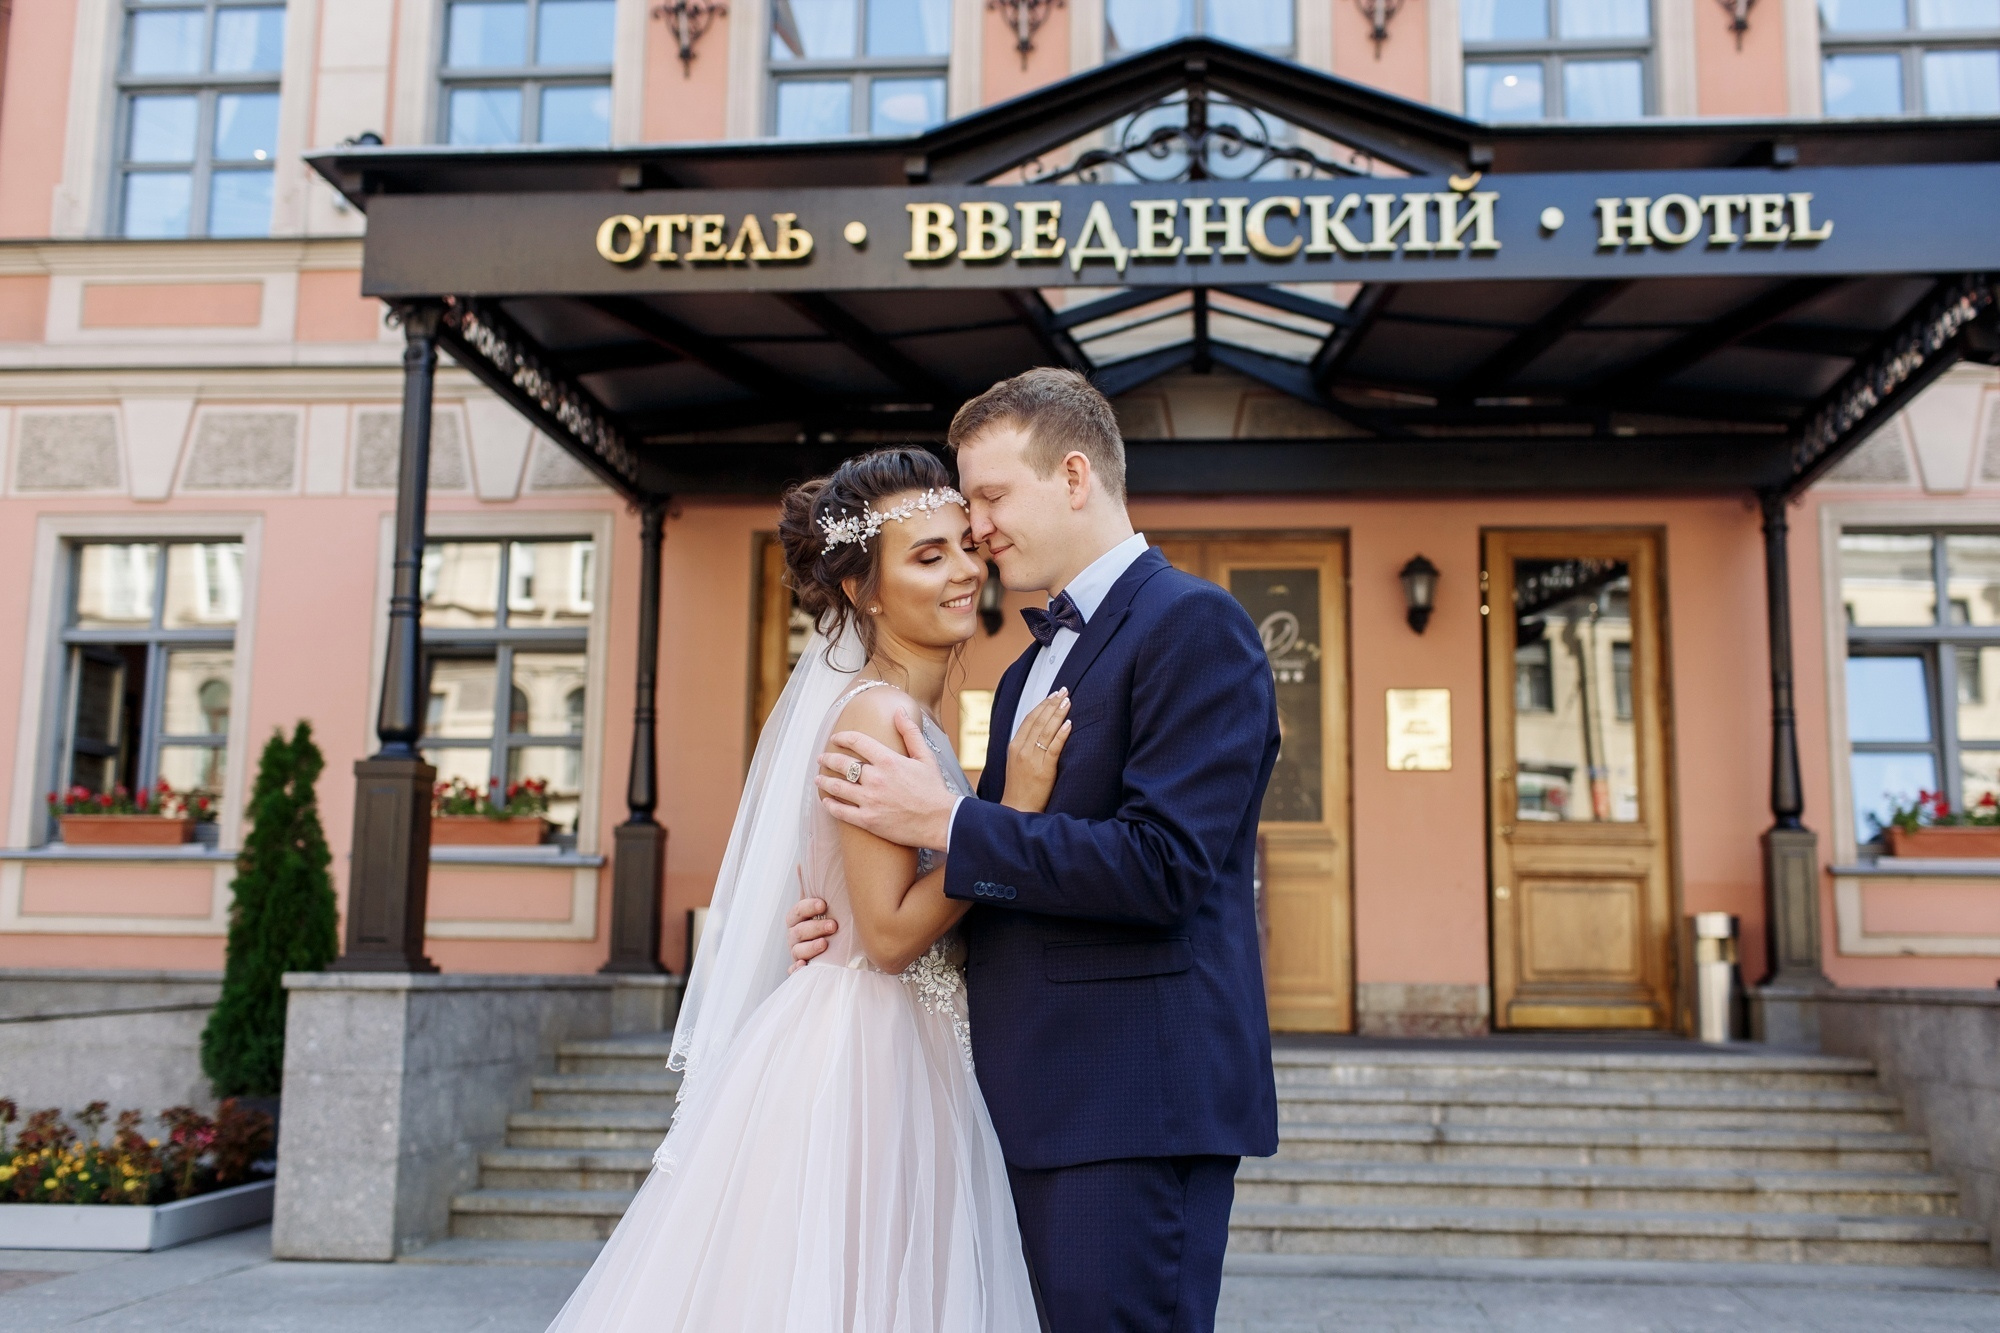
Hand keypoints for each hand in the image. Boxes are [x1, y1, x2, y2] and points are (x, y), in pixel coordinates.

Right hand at [786, 896, 835, 973]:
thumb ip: (826, 896)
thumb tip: (824, 862)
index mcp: (798, 920)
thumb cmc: (834, 925)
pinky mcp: (799, 968)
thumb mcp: (831, 911)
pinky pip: (793, 970)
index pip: (798, 911)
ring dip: (810, 947)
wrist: (841, 950)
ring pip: (797, 950)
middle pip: (798, 931)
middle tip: (833, 926)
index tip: (823, 904)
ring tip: (825, 944)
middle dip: (816, 928)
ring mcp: (796, 952)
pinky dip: (797, 969)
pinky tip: (804, 965)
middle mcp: (795, 936)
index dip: (808, 907)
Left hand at [815, 712, 955, 848]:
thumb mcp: (925, 757)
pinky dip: (831, 805)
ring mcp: (870, 800)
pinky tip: (826, 802)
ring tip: (818, 779)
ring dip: (824, 782)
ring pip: (838, 788)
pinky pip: (842, 812)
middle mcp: (875, 779)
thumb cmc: (934, 789)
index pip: (857, 742)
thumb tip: (898, 711)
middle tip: (821, 758)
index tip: (836, 739)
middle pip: (842, 764)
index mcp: (888, 761)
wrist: (940, 821)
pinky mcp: (868, 820)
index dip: (843, 738)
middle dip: (828, 759)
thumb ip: (910, 733)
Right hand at [1002, 689, 1071, 812]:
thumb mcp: (1016, 762)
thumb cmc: (1019, 787)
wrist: (1017, 809)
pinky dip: (1061, 734)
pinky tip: (1068, 724)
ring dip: (1058, 714)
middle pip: (1038, 720)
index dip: (1042, 704)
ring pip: (1046, 731)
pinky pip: (1053, 748)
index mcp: (1014, 746)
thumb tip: (1040, 730)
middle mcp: (1021, 750)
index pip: (1029, 719)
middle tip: (1064, 691)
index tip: (1053, 694)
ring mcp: (1032, 759)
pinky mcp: (1043, 770)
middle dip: (1052, 704)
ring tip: (1068, 701)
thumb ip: (1026, 746)